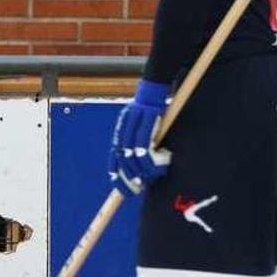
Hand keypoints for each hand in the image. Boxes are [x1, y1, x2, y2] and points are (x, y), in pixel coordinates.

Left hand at [107, 80, 172, 194]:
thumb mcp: (143, 127)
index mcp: (121, 130)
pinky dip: (151, 155)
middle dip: (129, 176)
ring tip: (153, 176)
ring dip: (142, 168)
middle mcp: (124, 127)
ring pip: (133, 152)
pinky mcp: (147, 118)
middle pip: (121, 157)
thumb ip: (139, 143)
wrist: (154, 88)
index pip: (114, 156)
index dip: (116, 173)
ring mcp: (134, 123)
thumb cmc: (152, 111)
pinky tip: (162, 159)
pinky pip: (145, 142)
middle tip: (139, 187)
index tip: (122, 188)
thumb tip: (143, 166)